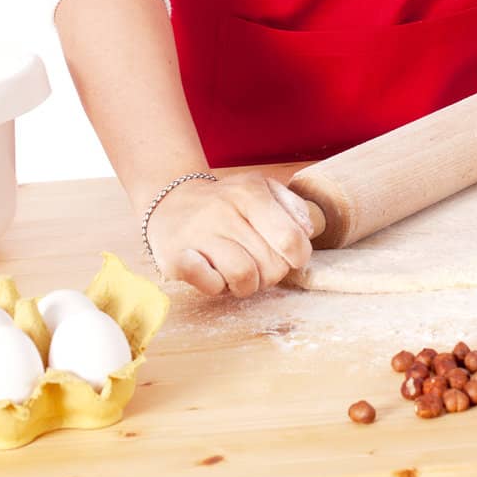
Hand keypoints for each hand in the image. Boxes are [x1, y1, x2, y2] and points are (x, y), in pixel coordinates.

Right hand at [141, 171, 315, 296]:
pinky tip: (213, 273)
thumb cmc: (225, 203)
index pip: (291, 239)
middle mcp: (224, 210)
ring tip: (238, 273)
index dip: (297, 257)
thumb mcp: (261, 190)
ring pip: (245, 278)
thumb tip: (307, 231)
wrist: (169, 203)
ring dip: (247, 286)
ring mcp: (198, 234)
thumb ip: (291, 206)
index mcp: (250, 192)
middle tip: (259, 264)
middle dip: (272, 273)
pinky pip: (211, 285)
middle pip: (272, 265)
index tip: (289, 257)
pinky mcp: (175, 258)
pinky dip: (218, 286)